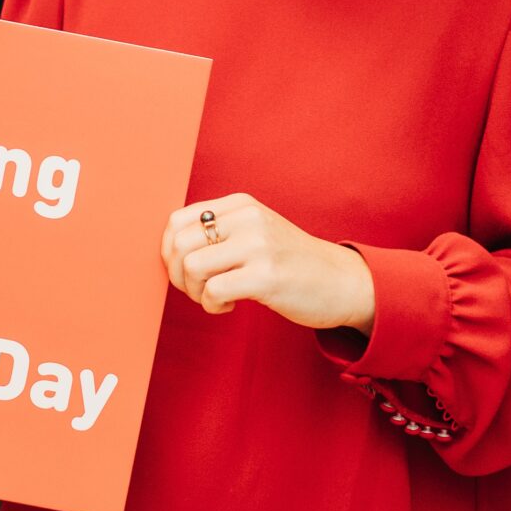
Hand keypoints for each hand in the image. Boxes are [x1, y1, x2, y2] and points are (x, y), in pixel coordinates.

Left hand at [161, 193, 374, 330]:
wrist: (342, 282)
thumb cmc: (290, 263)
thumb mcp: (255, 232)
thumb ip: (219, 231)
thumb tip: (169, 249)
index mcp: (240, 204)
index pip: (177, 220)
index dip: (169, 252)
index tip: (184, 271)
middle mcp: (248, 218)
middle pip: (179, 244)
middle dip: (178, 275)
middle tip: (198, 290)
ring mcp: (258, 245)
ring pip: (192, 267)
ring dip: (194, 292)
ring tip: (215, 298)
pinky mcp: (266, 276)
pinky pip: (213, 291)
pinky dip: (212, 306)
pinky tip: (229, 306)